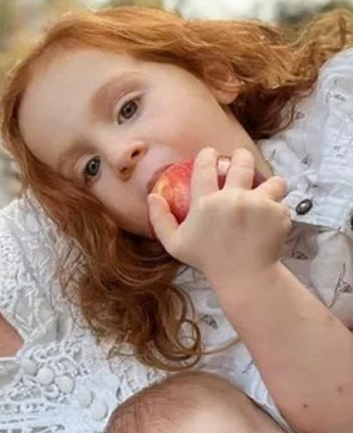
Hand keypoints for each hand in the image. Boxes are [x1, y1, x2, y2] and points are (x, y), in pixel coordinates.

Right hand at [147, 147, 289, 292]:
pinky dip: (277, 210)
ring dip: (270, 185)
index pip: (205, 166)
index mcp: (206, 203)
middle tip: (240, 161)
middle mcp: (232, 199)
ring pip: (272, 180)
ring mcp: (258, 204)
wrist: (245, 277)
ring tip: (267, 192)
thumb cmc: (208, 260)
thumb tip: (152, 196)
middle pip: (241, 162)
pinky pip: (281, 202)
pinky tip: (270, 220)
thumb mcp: (176, 244)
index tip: (211, 155)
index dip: (208, 155)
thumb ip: (160, 219)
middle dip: (241, 157)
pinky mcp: (277, 213)